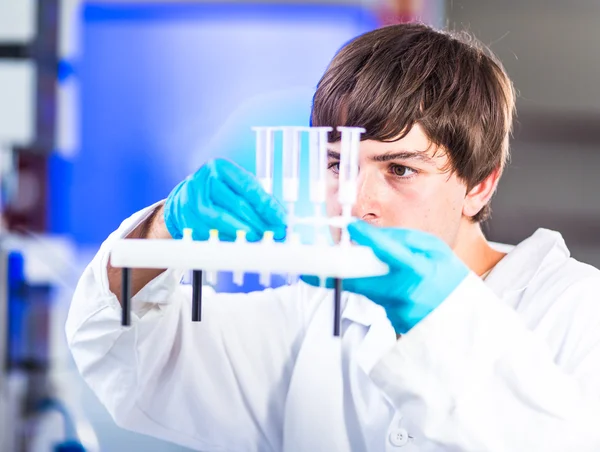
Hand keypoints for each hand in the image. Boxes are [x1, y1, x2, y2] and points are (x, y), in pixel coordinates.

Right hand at [164, 158, 286, 241]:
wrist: (185, 199)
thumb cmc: (219, 192)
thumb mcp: (237, 186)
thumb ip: (259, 199)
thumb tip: (280, 218)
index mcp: (220, 167)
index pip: (248, 187)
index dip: (267, 205)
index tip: (282, 219)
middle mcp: (204, 181)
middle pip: (236, 204)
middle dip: (260, 221)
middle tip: (275, 232)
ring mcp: (193, 201)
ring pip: (221, 219)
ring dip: (244, 231)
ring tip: (260, 237)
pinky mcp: (187, 219)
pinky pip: (210, 232)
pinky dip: (228, 239)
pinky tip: (241, 242)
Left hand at [302, 221, 469, 333]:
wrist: (461, 319)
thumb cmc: (447, 275)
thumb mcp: (434, 250)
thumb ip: (402, 240)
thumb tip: (368, 234)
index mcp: (421, 270)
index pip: (391, 253)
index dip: (369, 239)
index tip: (348, 226)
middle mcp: (407, 294)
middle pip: (361, 281)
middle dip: (335, 273)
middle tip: (308, 271)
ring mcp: (398, 313)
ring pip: (366, 290)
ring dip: (363, 279)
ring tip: (384, 273)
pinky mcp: (392, 324)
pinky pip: (375, 301)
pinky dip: (377, 291)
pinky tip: (397, 291)